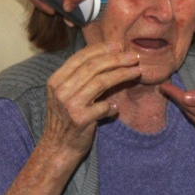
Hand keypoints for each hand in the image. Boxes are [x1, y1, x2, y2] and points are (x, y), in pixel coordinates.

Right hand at [41, 42, 140, 159]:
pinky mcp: (80, 119)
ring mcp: (70, 104)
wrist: (57, 148)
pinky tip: (116, 109)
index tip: (119, 46)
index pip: (81, 57)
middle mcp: (61, 90)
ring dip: (123, 74)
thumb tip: (110, 56)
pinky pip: (104, 106)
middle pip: (94, 66)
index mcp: (56, 80)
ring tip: (137, 71)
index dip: (102, 49)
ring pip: (102, 82)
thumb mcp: (66, 94)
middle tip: (134, 56)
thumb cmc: (66, 118)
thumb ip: (81, 77)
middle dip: (117, 59)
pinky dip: (112, 107)